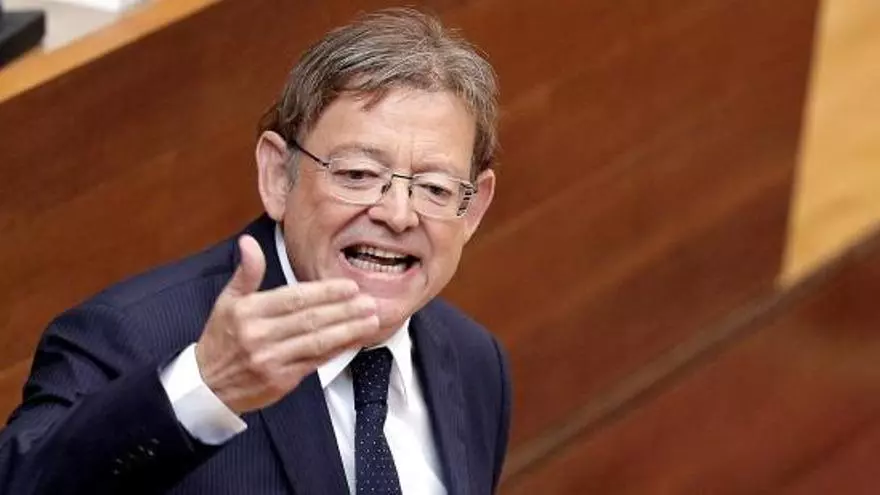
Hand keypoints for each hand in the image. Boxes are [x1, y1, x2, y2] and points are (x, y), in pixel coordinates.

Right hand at [194, 235, 379, 413]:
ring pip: (317, 342)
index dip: (325, 292)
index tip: (349, 287)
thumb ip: (246, 273)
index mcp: (248, 312)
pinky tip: (354, 340)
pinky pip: (315, 362)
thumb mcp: (227, 302)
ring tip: (371, 320)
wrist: (207, 386)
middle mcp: (260, 335)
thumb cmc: (222, 339)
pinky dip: (338, 350)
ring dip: (348, 330)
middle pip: (310, 319)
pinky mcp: (281, 381)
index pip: (294, 298)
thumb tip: (248, 242)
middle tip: (368, 301)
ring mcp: (271, 360)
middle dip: (344, 310)